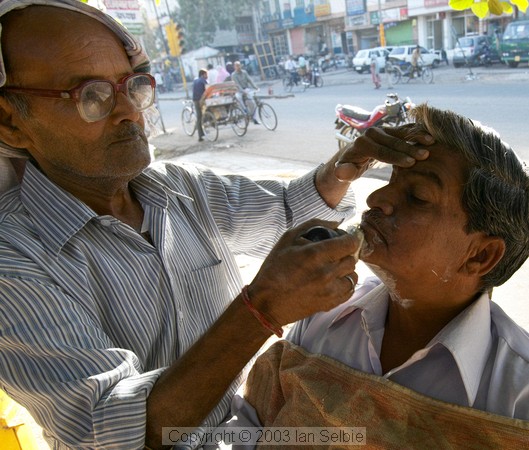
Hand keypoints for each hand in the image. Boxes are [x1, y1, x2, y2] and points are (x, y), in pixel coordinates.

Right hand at [247, 219, 362, 325]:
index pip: (350, 243)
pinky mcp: (330, 303)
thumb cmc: (274, 268)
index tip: (343, 238)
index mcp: (315, 254)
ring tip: (332, 268)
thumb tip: (335, 223)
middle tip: (333, 253)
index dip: (349, 238)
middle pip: (352, 259)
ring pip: (353, 275)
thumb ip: (313, 225)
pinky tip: (333, 281)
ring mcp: (330, 290)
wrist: (266, 302)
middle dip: (345, 253)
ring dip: (346, 270)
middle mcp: (326, 272)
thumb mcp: (287, 239)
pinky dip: (344, 284)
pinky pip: (350, 291)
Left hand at [333, 125, 433, 182]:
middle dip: (409, 148)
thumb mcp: (343, 172)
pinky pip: (405, 129)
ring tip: (431, 143)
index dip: (395, 156)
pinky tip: (431, 136)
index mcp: (361, 144)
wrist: (352, 154)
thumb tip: (342, 170)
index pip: (380, 151)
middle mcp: (372, 133)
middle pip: (393, 141)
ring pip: (401, 132)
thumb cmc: (349, 167)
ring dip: (417, 137)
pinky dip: (418, 132)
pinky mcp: (390, 129)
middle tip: (425, 156)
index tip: (410, 163)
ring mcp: (382, 129)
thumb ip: (342, 173)